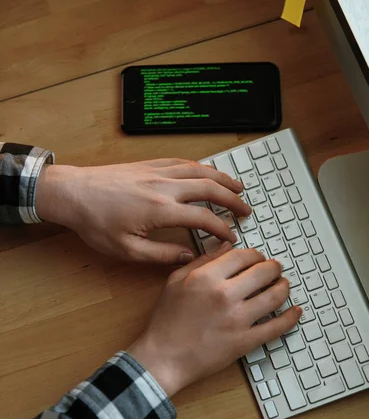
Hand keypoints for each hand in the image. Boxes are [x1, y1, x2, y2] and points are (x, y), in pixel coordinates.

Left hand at [35, 159, 250, 263]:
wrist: (73, 193)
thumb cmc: (95, 222)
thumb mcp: (127, 250)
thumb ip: (162, 255)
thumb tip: (189, 256)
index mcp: (160, 210)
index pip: (204, 218)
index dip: (222, 229)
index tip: (232, 238)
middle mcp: (164, 186)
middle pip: (210, 188)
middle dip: (232, 199)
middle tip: (245, 209)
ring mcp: (158, 171)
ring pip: (200, 170)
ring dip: (222, 178)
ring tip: (238, 186)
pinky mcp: (150, 164)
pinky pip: (183, 162)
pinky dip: (201, 166)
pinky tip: (208, 171)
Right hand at [128, 244, 301, 396]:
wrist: (163, 357)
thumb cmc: (166, 321)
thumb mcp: (176, 281)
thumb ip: (202, 261)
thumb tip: (226, 246)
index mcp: (207, 277)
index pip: (242, 256)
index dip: (255, 254)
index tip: (258, 257)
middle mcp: (225, 295)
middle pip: (263, 272)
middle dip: (274, 267)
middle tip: (276, 269)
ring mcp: (238, 319)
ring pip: (275, 296)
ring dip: (284, 287)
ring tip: (284, 285)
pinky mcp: (245, 341)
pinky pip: (276, 327)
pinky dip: (291, 318)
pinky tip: (296, 311)